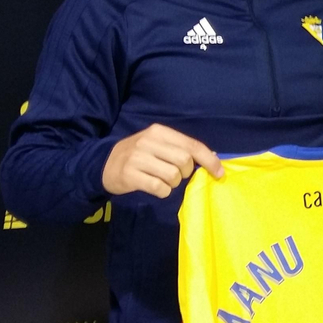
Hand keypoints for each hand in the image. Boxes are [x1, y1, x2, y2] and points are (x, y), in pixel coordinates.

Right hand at [101, 123, 223, 198]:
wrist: (104, 164)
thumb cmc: (138, 155)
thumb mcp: (158, 145)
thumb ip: (182, 148)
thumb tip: (212, 158)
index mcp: (159, 131)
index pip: (192, 145)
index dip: (209, 160)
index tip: (219, 172)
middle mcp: (148, 142)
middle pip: (184, 161)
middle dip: (186, 172)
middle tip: (177, 174)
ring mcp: (137, 158)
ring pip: (173, 175)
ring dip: (174, 183)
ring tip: (163, 180)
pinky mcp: (130, 175)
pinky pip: (159, 188)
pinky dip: (163, 192)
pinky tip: (154, 187)